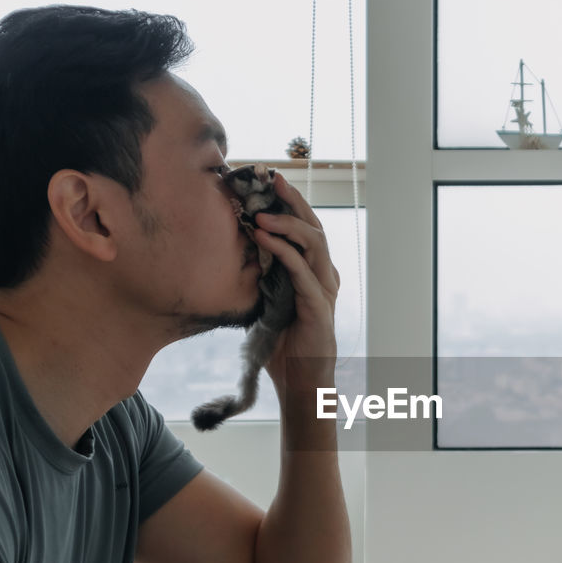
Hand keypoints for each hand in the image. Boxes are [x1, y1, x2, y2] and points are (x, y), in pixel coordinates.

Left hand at [249, 173, 341, 394]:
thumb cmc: (282, 346)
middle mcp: (325, 277)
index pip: (306, 231)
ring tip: (261, 212)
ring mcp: (325, 291)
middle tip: (272, 180)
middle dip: (293, 202)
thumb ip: (261, 278)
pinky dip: (284, 252)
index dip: (291, 205)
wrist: (298, 382)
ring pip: (315, 244)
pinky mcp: (319, 307)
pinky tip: (265, 239)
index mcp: (315, 274)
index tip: (269, 183)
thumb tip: (236, 253)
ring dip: (288, 224)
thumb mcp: (267, 303)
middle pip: (315, 228)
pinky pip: (303, 272)